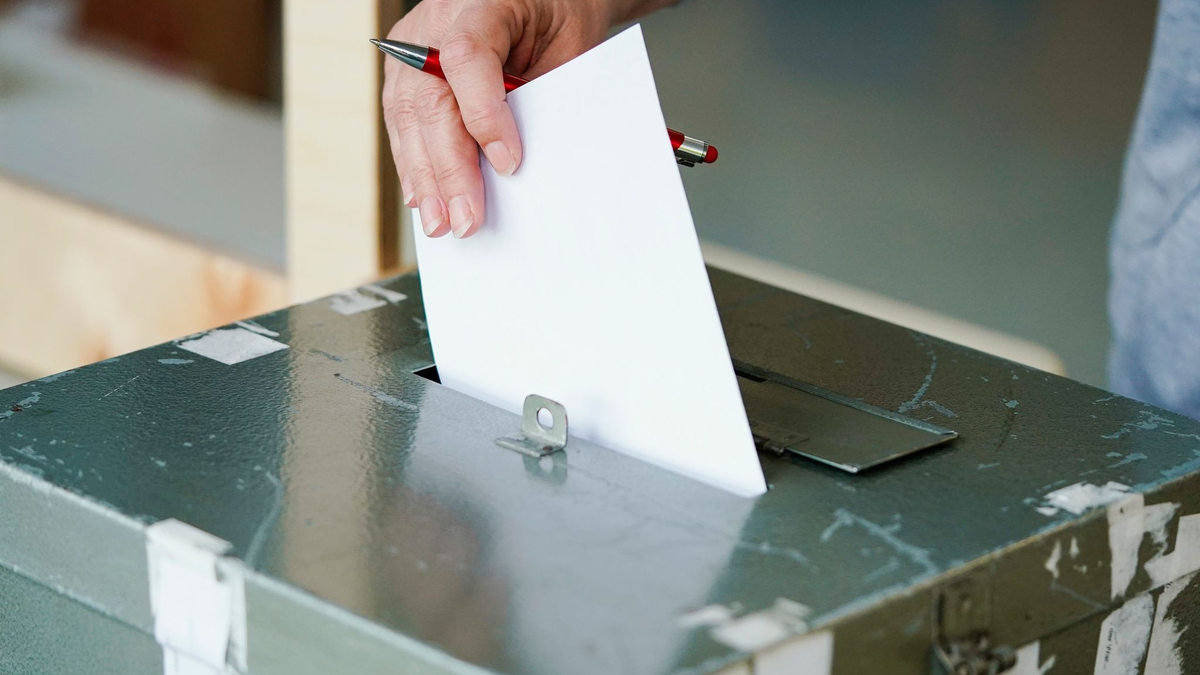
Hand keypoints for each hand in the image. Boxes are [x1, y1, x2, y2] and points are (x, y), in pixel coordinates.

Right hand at [382, 0, 665, 237]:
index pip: (468, 58)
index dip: (484, 115)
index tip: (508, 163)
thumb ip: (539, 98)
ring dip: (424, 177)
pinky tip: (423, 196)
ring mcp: (413, 43)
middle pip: (430, 100)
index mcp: (483, 2)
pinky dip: (413, 162)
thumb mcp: (565, 49)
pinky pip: (402, 119)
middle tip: (465, 219)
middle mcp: (436, 20)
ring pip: (407, 116)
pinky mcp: (405, 66)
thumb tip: (521, 168)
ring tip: (439, 222)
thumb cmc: (558, 16)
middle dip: (448, 170)